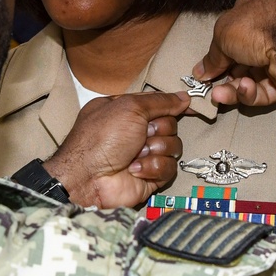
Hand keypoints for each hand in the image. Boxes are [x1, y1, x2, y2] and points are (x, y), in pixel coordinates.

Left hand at [45, 92, 189, 208]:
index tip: (186, 104)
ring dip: (155, 149)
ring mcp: (144, 155)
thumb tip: (185, 97)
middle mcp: (136, 132)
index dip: (172, 104)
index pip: (158, 103)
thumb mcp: (129, 107)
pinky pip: (169, 168)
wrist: (89, 177)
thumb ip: (160, 101)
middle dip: (158, 129)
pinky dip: (152, 167)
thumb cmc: (102, 137)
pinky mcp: (150, 176)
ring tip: (135, 155)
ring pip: (173, 146)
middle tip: (142, 135)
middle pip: (170, 124)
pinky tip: (134, 170)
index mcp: (127, 111)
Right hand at [194, 0, 275, 107]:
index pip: (233, 30)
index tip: (206, 68)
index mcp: (256, 9)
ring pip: (250, 78)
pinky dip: (251, 92)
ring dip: (233, 88)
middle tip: (209, 87)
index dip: (219, 49)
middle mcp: (270, 30)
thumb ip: (212, 56)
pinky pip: (264, 89)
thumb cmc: (256, 26)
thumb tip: (199, 73)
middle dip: (224, 75)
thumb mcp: (222, 35)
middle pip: (240, 59)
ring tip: (219, 95)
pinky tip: (244, 89)